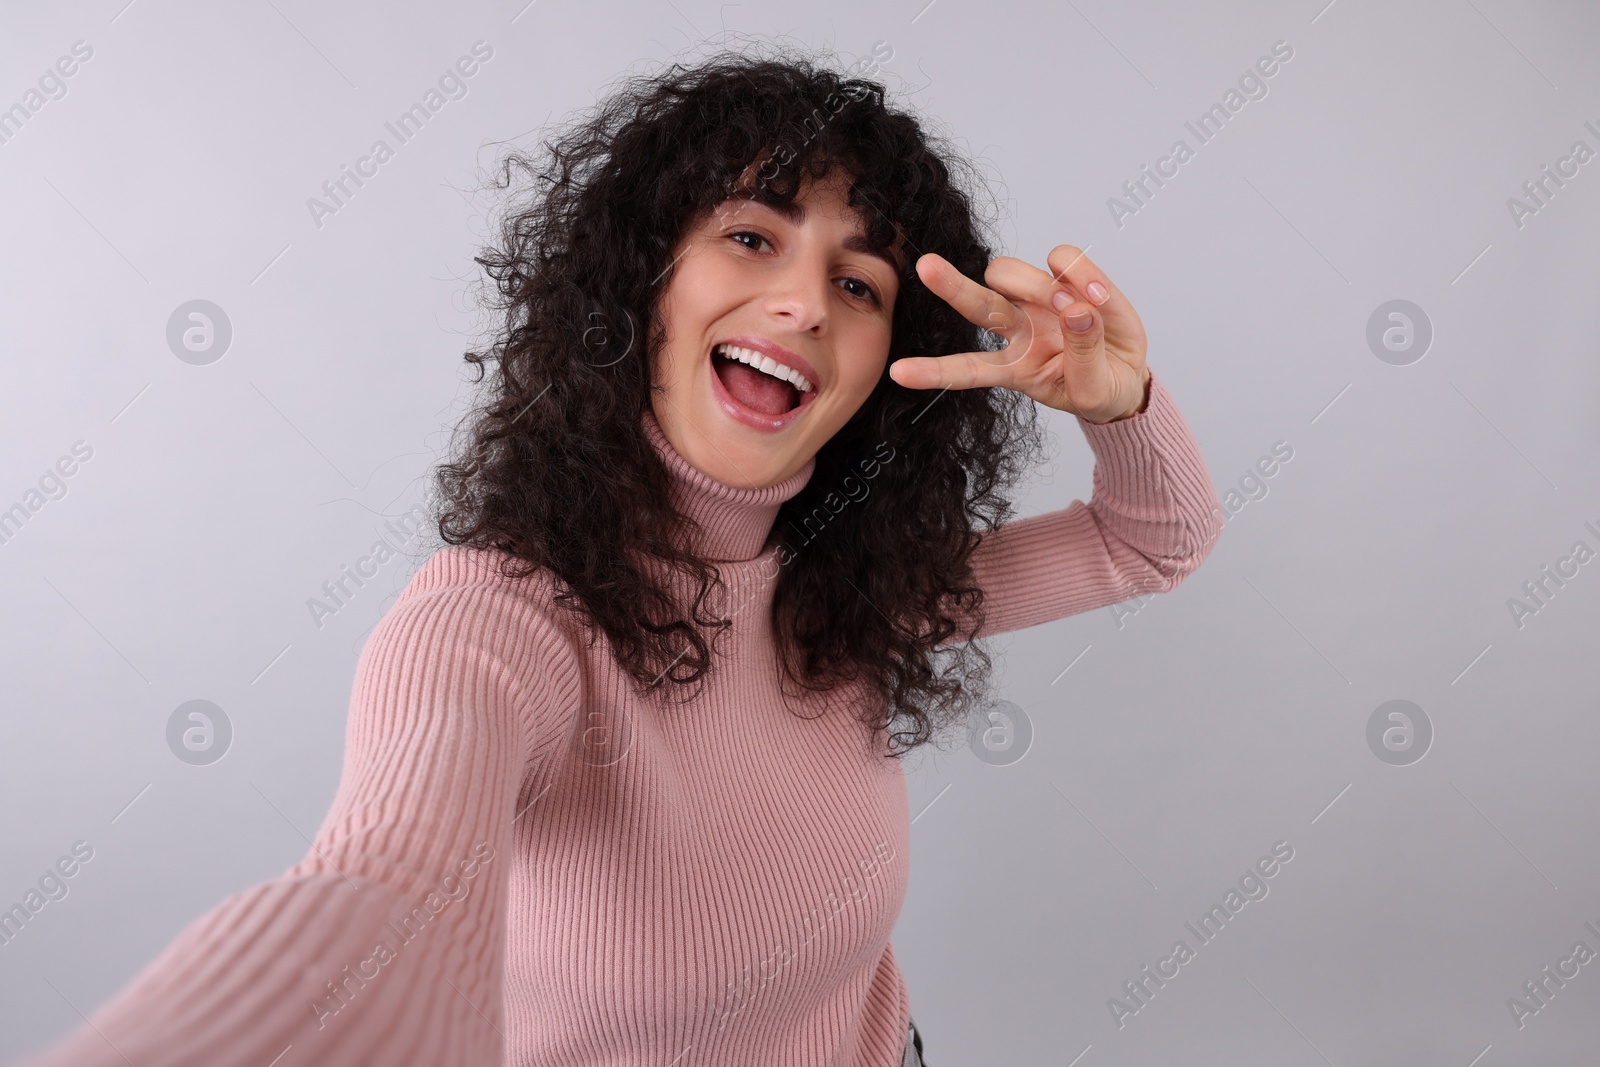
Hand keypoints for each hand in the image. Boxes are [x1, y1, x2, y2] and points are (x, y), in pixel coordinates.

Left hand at [888, 245, 1150, 423]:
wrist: (1125, 375)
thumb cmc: (1097, 386)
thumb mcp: (1092, 390)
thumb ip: (1083, 354)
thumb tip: (1077, 310)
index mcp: (1012, 368)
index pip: (965, 370)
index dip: (932, 372)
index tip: (897, 372)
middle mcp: (1016, 329)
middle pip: (977, 303)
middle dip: (950, 286)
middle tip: (927, 266)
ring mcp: (1039, 301)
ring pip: (1014, 274)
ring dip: (1040, 287)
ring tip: (1081, 310)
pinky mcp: (1067, 279)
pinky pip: (1063, 260)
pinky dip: (1081, 273)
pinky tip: (1097, 297)